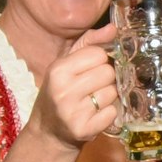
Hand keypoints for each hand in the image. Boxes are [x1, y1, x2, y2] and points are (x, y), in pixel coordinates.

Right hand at [24, 24, 119, 149]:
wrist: (48, 132)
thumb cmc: (59, 93)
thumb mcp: (66, 64)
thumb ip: (89, 43)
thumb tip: (113, 29)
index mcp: (58, 70)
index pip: (98, 54)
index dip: (100, 61)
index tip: (91, 69)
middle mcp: (64, 90)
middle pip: (108, 73)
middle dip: (106, 79)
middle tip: (93, 87)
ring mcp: (73, 112)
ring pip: (112, 93)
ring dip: (108, 96)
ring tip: (93, 101)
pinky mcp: (84, 130)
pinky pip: (112, 113)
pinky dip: (108, 114)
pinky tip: (95, 114)